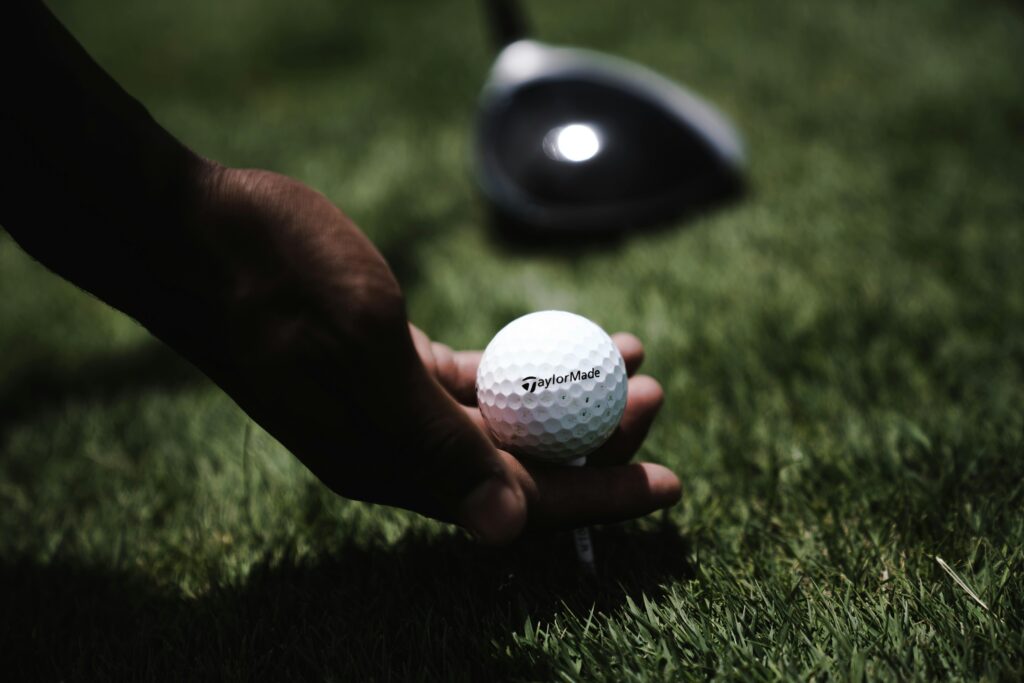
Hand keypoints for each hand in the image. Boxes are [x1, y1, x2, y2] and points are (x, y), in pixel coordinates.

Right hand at [108, 164, 682, 543]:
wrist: (198, 241)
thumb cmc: (278, 286)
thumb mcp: (365, 352)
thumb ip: (437, 441)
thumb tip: (507, 530)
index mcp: (395, 465)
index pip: (522, 501)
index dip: (602, 496)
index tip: (673, 483)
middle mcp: (399, 449)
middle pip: (522, 463)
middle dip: (597, 439)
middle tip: (655, 396)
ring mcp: (394, 408)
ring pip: (506, 420)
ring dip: (569, 395)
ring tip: (633, 360)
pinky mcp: (391, 363)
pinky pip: (475, 378)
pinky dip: (524, 361)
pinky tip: (567, 333)